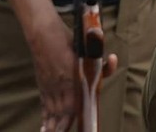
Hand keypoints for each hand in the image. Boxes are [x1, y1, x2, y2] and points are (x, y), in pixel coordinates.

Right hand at [28, 16, 118, 131]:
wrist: (44, 33)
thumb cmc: (68, 41)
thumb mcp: (87, 50)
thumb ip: (101, 62)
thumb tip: (112, 59)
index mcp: (74, 79)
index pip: (76, 105)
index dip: (78, 117)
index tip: (83, 124)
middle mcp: (61, 87)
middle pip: (63, 114)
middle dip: (64, 127)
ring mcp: (50, 87)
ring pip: (52, 113)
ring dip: (54, 127)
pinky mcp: (43, 86)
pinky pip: (44, 106)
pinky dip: (45, 118)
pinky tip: (45, 128)